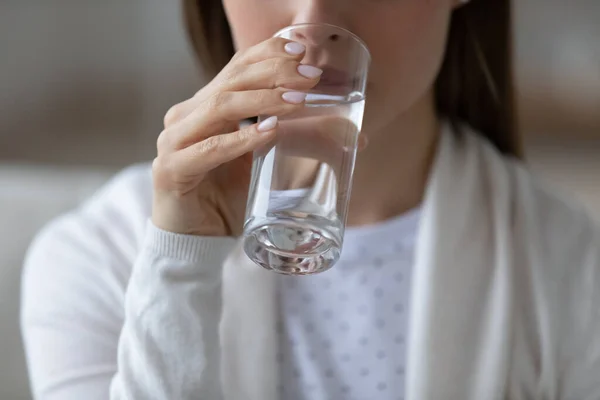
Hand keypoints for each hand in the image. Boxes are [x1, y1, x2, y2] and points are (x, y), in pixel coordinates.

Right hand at [151, 37, 322, 235]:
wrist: (195, 239)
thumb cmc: (228, 196)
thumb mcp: (262, 161)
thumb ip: (291, 139)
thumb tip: (355, 137)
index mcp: (204, 106)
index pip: (236, 68)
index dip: (267, 54)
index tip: (301, 50)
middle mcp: (185, 115)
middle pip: (231, 81)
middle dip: (273, 73)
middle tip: (310, 76)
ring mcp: (174, 140)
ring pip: (220, 107)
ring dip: (262, 100)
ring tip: (298, 100)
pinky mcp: (172, 170)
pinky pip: (210, 150)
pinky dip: (241, 139)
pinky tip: (269, 131)